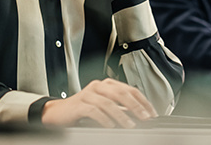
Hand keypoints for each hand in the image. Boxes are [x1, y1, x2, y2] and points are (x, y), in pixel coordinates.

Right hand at [41, 78, 157, 127]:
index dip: (143, 101)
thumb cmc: (82, 110)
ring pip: (108, 103)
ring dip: (122, 115)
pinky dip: (104, 119)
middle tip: (145, 118)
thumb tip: (140, 116)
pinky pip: (94, 110)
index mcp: (107, 84)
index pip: (130, 89)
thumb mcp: (104, 107)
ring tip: (130, 125)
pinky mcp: (79, 104)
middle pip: (121, 93)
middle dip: (136, 106)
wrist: (58, 113)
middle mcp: (98, 86)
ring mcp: (88, 94)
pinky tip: (110, 126)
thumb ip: (120, 108)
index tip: (152, 113)